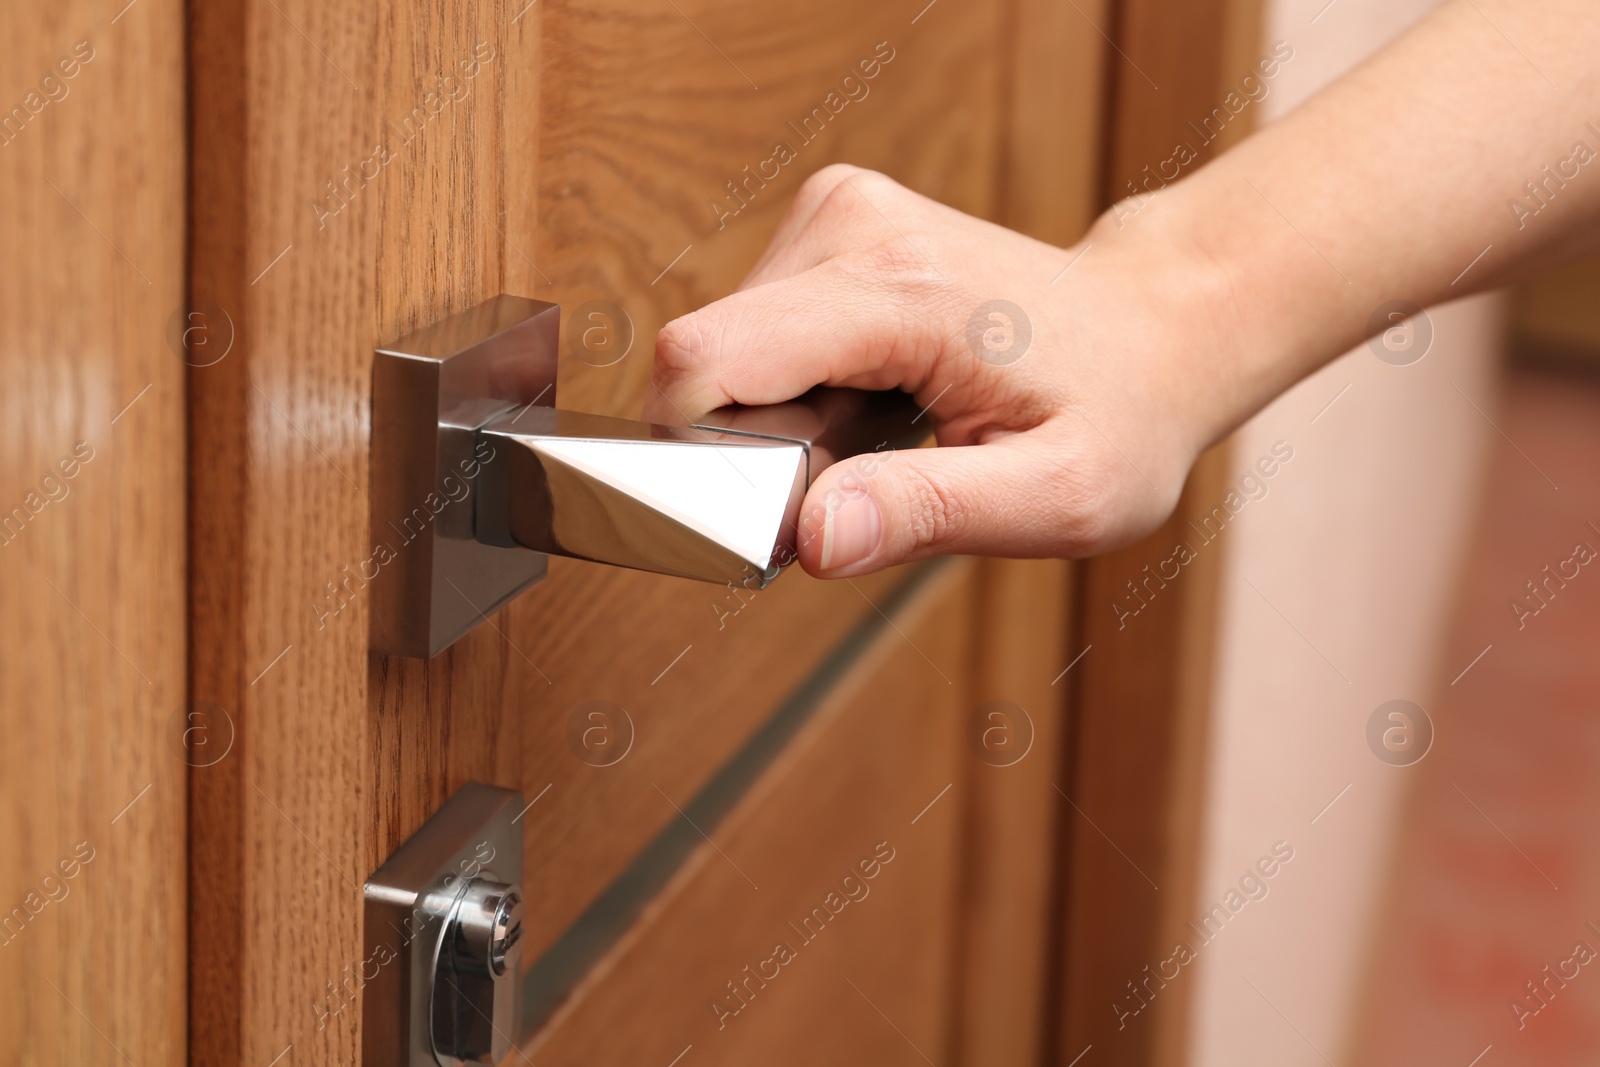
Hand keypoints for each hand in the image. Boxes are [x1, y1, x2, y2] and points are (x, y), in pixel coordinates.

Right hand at [645, 164, 1243, 577]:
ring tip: (885, 431)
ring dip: (783, 426)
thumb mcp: (1059, 497)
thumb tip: (808, 536)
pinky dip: (796, 392)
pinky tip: (877, 399)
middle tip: (873, 469)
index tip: (796, 507)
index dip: (710, 464)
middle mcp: (852, 226)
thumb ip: (929, 514)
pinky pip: (751, 337)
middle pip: (708, 370)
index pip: (704, 363)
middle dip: (761, 452)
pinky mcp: (828, 227)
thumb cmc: (1120, 415)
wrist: (1155, 331)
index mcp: (901, 289)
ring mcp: (835, 216)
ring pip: (723, 358)